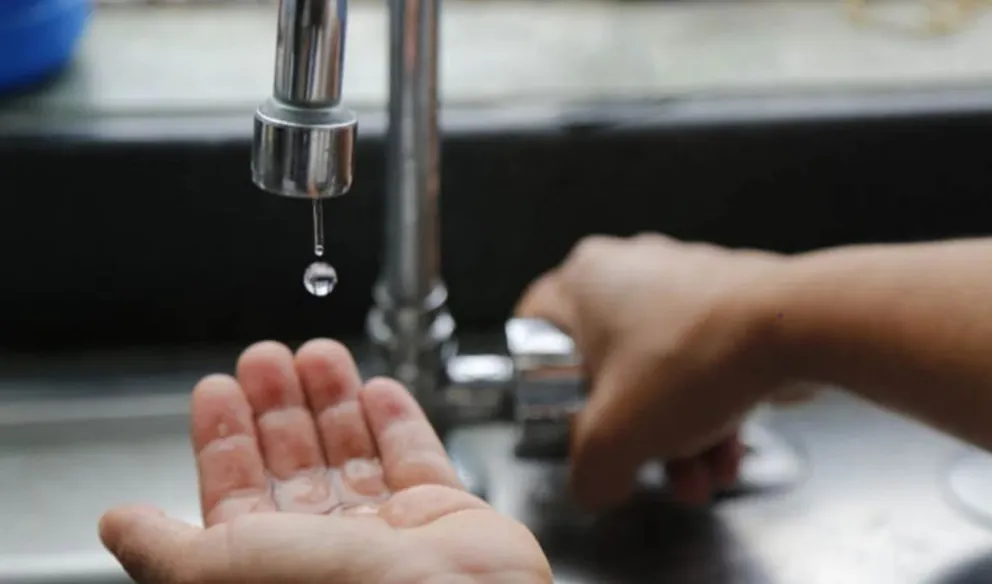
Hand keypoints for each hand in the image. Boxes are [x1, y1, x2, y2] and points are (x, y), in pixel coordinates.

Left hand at [99, 340, 551, 582]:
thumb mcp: (221, 566)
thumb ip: (166, 545)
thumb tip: (119, 525)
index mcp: (270, 564)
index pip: (237, 491)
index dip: (225, 437)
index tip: (218, 388)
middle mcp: (328, 549)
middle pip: (294, 462)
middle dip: (277, 405)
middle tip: (267, 357)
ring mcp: (389, 531)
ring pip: (352, 452)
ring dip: (332, 400)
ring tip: (318, 355)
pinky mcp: (443, 513)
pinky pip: (415, 456)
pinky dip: (396, 420)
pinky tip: (378, 390)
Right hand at [516, 234, 799, 510]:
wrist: (797, 329)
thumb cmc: (695, 357)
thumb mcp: (613, 440)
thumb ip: (588, 473)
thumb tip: (595, 484)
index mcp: (584, 279)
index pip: (535, 328)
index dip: (543, 380)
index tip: (561, 412)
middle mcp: (630, 268)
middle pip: (607, 367)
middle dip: (634, 431)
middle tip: (646, 462)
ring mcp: (682, 280)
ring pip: (660, 371)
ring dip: (678, 433)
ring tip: (700, 475)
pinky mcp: (728, 299)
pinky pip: (703, 363)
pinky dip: (712, 409)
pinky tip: (727, 452)